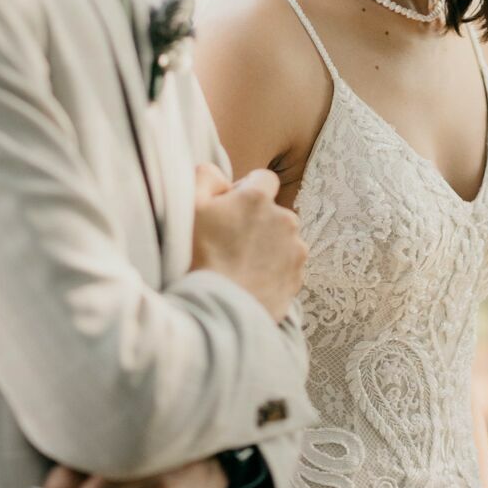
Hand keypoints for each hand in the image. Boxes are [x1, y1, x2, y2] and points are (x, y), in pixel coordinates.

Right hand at [191, 163, 306, 322]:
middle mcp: (284, 219)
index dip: (246, 191)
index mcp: (258, 198)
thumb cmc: (198, 257)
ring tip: (240, 266)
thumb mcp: (190, 206)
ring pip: (283, 239)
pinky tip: (250, 281)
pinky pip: (287, 266)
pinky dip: (273, 271)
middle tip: (230, 242)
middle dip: (258, 221)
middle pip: (274, 211)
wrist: (215, 312)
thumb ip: (206, 176)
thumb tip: (222, 176)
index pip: (264, 179)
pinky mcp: (297, 278)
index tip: (230, 210)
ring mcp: (294, 251)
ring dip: (267, 246)